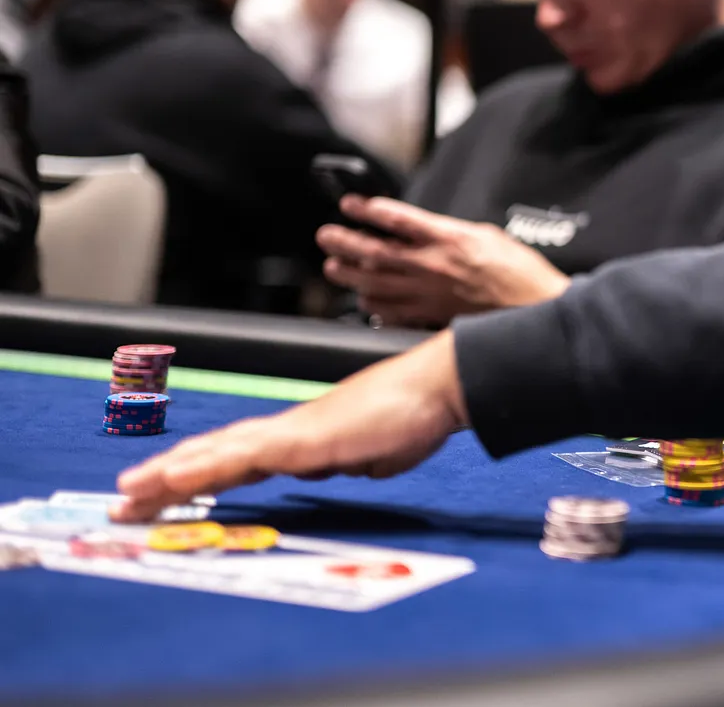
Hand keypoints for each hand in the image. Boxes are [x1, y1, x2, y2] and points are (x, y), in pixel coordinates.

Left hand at [113, 331, 464, 521]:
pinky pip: (243, 458)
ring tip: (132, 492)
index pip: (240, 459)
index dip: (202, 473)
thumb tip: (346, 469)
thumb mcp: (376, 455)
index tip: (167, 490)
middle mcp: (290, 431)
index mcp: (305, 438)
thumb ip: (352, 462)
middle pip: (217, 454)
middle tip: (125, 498)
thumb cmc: (417, 415)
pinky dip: (205, 468)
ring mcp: (294, 432)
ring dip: (172, 473)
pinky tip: (178, 477)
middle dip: (169, 477)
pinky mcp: (303, 439)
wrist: (439, 384)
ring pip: (219, 454)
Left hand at [318, 197, 571, 327]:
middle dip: (345, 242)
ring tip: (334, 268)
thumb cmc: (519, 272)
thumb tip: (433, 228)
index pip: (397, 219)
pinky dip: (373, 307)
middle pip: (375, 252)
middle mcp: (432, 266)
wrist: (533, 309)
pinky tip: (365, 301)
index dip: (367, 210)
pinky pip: (391, 313)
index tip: (350, 204)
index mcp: (448, 239)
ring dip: (350, 276)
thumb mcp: (488, 235)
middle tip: (326, 236)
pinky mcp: (431, 317)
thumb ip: (453, 231)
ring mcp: (428, 294)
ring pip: (375, 284)